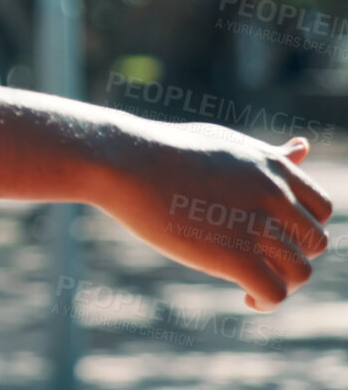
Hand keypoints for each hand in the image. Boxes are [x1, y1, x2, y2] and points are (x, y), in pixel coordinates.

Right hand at [92, 119, 331, 310]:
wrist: (124, 159)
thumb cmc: (166, 148)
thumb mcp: (226, 144)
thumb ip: (268, 154)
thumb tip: (304, 146)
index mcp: (273, 168)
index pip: (321, 210)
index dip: (302, 229)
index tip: (275, 238)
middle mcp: (273, 195)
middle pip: (314, 243)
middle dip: (292, 258)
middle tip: (260, 264)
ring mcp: (255, 225)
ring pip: (300, 272)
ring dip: (282, 284)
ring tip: (252, 286)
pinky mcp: (233, 254)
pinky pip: (274, 292)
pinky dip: (266, 302)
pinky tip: (246, 297)